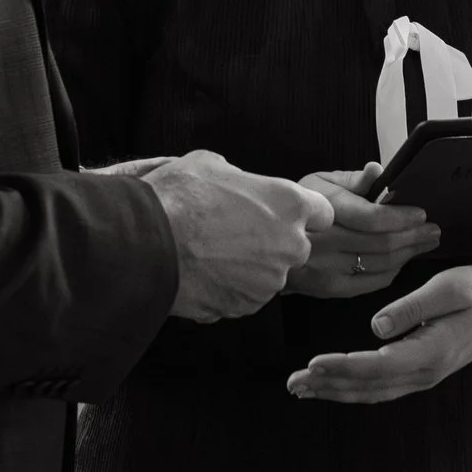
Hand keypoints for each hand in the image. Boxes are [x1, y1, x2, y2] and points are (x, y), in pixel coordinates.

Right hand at [140, 150, 332, 322]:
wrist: (148, 243)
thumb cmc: (178, 198)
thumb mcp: (211, 165)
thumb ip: (240, 179)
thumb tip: (237, 185)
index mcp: (289, 204)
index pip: (323, 212)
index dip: (303, 212)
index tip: (285, 214)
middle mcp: (289, 245)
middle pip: (296, 247)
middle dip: (273, 242)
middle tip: (236, 233)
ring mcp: (269, 281)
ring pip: (269, 274)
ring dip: (249, 267)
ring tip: (212, 253)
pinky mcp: (246, 306)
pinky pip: (245, 296)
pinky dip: (229, 288)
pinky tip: (204, 273)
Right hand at [283, 164, 442, 300]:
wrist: (268, 245)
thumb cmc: (299, 211)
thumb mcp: (318, 183)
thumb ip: (352, 179)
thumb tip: (377, 170)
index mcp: (321, 209)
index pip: (371, 218)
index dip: (401, 217)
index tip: (420, 213)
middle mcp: (322, 242)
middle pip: (381, 243)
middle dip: (414, 236)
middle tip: (432, 229)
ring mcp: (325, 269)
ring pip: (380, 264)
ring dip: (409, 253)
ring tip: (425, 242)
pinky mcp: (329, 288)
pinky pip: (371, 281)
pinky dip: (393, 271)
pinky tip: (404, 260)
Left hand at [287, 262, 471, 403]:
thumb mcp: (451, 287)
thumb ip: (414, 307)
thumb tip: (376, 326)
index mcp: (430, 351)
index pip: (378, 365)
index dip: (344, 366)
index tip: (313, 362)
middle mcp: (424, 372)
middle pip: (369, 385)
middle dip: (329, 385)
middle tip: (293, 382)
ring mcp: (422, 376)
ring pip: (372, 392)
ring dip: (335, 391)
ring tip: (301, 388)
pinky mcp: (420, 372)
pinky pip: (380, 388)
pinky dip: (352, 389)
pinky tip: (331, 385)